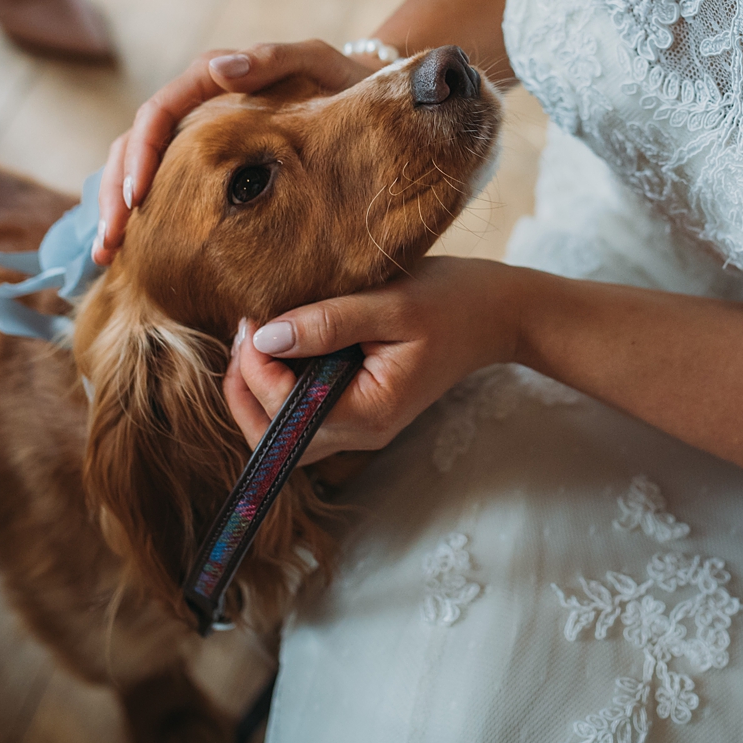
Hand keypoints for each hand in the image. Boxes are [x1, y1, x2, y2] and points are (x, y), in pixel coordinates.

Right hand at [95, 39, 376, 264]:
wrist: (362, 98)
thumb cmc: (342, 80)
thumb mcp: (314, 61)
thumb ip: (272, 59)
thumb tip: (221, 67)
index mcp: (209, 78)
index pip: (157, 113)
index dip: (140, 154)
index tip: (136, 198)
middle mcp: (193, 106)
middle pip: (134, 144)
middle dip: (115, 193)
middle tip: (110, 242)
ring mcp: (195, 137)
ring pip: (136, 167)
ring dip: (116, 208)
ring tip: (109, 255)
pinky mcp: (204, 164)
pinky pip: (161, 186)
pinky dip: (141, 216)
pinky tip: (131, 253)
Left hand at [222, 258, 535, 462]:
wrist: (498, 313)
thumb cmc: (452, 301)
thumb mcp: (392, 303)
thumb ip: (329, 322)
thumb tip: (265, 336)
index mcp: (372, 411)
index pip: (287, 412)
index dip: (257, 369)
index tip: (254, 318)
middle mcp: (363, 431)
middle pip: (276, 440)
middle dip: (245, 390)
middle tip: (244, 333)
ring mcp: (361, 425)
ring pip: (284, 435)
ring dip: (257, 393)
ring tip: (255, 338)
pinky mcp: (359, 408)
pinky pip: (303, 416)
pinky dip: (279, 389)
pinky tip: (278, 346)